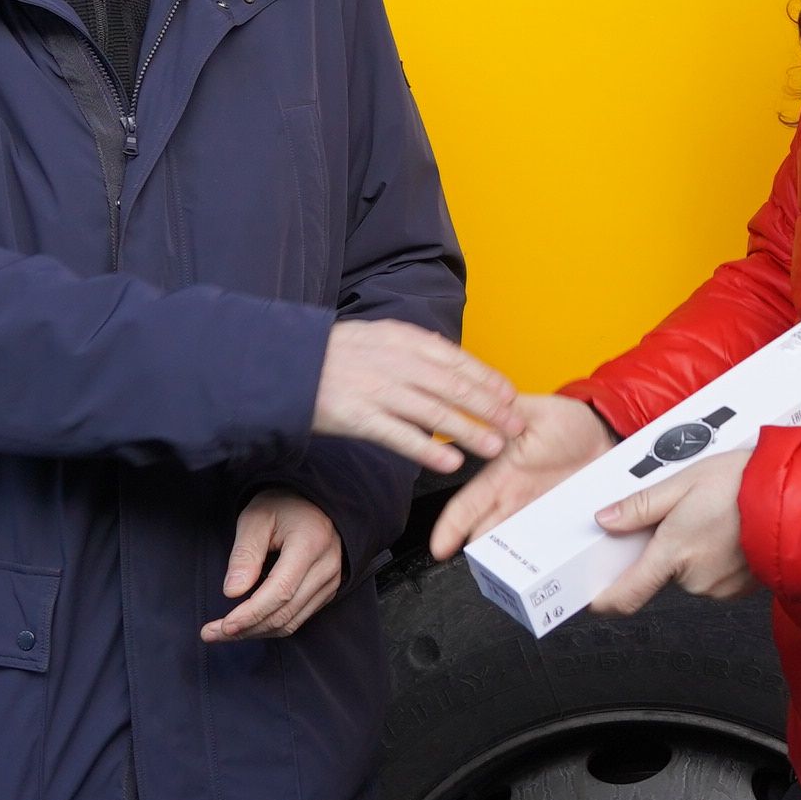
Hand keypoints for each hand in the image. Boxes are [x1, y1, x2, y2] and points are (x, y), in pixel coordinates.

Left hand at [204, 487, 342, 641]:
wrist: (314, 501)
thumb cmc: (281, 505)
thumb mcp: (255, 518)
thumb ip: (244, 554)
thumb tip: (232, 593)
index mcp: (310, 543)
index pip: (280, 591)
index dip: (250, 614)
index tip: (223, 627)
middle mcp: (326, 567)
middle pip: (284, 613)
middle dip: (246, 629)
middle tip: (211, 633)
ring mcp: (331, 581)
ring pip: (291, 622)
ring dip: (256, 632)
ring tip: (224, 633)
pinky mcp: (327, 590)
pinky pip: (298, 618)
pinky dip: (270, 626)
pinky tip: (248, 623)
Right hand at [314, 321, 521, 475]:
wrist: (284, 364)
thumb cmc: (332, 355)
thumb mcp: (376, 336)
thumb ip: (413, 348)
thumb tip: (449, 356)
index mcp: (402, 340)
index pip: (457, 361)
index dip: (488, 380)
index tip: (510, 397)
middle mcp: (396, 362)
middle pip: (455, 388)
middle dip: (491, 409)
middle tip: (516, 427)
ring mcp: (378, 390)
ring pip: (436, 413)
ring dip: (470, 432)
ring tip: (495, 448)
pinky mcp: (359, 418)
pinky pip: (402, 437)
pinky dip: (429, 450)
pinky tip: (450, 463)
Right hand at [428, 393, 614, 560]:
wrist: (605, 435)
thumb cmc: (566, 421)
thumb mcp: (534, 411)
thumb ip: (506, 412)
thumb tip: (480, 405)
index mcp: (500, 475)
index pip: (467, 505)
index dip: (450, 527)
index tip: (440, 548)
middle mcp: (515, 500)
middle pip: (487, 536)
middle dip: (482, 556)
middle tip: (482, 572)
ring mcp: (538, 515)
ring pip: (517, 547)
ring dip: (513, 564)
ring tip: (510, 579)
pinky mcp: (562, 523)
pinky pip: (551, 547)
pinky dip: (546, 560)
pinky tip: (547, 572)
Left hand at [588, 447, 755, 612]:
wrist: (794, 498)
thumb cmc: (743, 484)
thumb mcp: (684, 482)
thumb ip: (641, 506)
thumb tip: (606, 520)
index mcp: (673, 553)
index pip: (628, 593)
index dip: (606, 600)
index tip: (594, 600)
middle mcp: (694, 579)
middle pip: (662, 572)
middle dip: (666, 549)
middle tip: (684, 515)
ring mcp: (719, 589)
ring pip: (689, 573)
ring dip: (693, 552)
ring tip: (714, 517)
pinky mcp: (739, 590)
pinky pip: (713, 577)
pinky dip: (715, 558)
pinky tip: (729, 532)